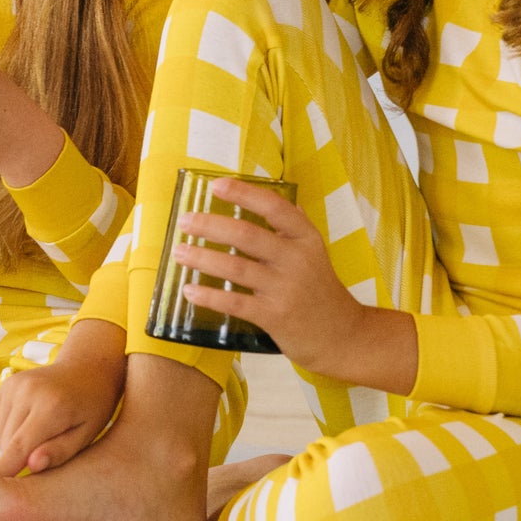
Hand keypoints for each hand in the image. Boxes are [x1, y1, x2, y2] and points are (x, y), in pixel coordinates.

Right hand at [0, 320, 125, 474]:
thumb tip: (31, 466)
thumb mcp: (87, 434)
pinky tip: (29, 430)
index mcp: (51, 406)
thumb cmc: (93, 407)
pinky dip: (7, 435)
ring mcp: (13, 385)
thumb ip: (60, 452)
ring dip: (11, 449)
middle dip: (17, 463)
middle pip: (6, 445)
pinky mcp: (5, 386)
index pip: (18, 448)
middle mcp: (27, 391)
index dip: (2, 474)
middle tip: (39, 469)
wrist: (87, 367)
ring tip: (40, 442)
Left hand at [174, 179, 418, 393]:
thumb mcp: (314, 252)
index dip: (244, 193)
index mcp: (306, 238)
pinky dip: (209, 296)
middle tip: (184, 221)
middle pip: (246, 235)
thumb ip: (291, 227)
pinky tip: (189, 291)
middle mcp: (296, 259)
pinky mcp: (275, 316)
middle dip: (210, 225)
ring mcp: (285, 289)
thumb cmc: (319, 290)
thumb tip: (265, 199)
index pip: (274, 207)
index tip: (215, 185)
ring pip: (235, 268)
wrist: (342, 335)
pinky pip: (235, 303)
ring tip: (178, 252)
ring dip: (202, 258)